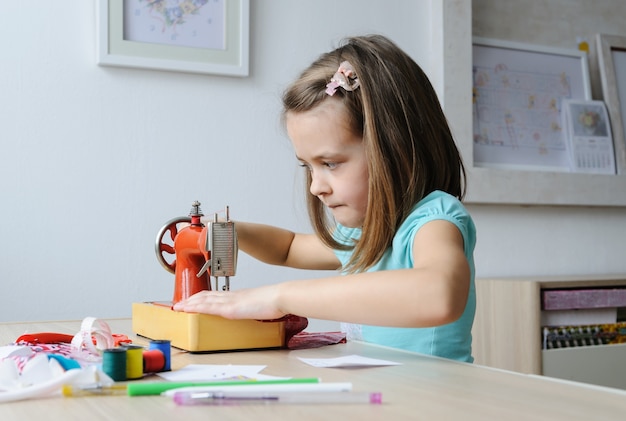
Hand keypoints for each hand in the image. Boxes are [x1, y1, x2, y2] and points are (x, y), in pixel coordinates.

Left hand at [172, 284, 286, 320]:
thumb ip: (255, 307)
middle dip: (192, 299)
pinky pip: (208, 307)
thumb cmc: (276, 301)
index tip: (194, 299)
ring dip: (189, 303)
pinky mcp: (230, 309)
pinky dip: (195, 307)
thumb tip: (256, 312)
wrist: (280, 297)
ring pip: (204, 300)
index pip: (216, 294)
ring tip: (178, 307)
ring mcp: (230, 301)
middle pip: (206, 295)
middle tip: (180, 304)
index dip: (203, 296)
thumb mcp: (262, 304)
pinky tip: (187, 309)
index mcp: (239, 295)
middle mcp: (232, 296)